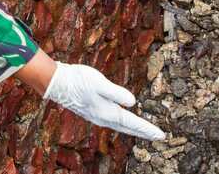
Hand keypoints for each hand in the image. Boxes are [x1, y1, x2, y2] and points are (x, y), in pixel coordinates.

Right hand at [43, 62, 166, 139]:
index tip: (161, 135)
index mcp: (108, 112)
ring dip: (134, 129)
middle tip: (158, 137)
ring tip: (145, 131)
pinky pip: (113, 121)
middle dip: (143, 132)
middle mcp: (103, 117)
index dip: (147, 129)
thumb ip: (116, 93)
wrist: (57, 82)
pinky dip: (123, 123)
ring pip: (121, 125)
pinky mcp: (92, 111)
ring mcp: (97, 115)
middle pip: (128, 127)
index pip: (132, 123)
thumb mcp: (99, 83)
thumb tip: (133, 102)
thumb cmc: (78, 80)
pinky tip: (123, 120)